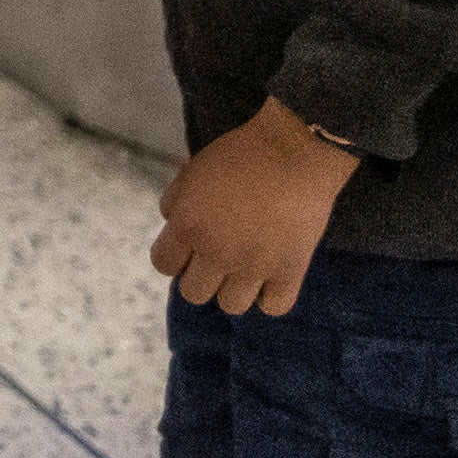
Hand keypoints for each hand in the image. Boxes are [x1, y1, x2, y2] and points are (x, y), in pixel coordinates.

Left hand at [150, 100, 357, 314]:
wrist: (293, 151)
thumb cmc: (240, 153)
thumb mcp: (192, 170)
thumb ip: (175, 201)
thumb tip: (172, 224)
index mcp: (188, 226)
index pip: (163, 265)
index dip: (173, 256)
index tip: (187, 246)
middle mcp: (216, 253)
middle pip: (194, 294)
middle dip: (200, 275)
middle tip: (217, 256)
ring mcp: (254, 267)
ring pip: (231, 306)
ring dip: (234, 288)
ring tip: (245, 267)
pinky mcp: (290, 272)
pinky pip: (273, 306)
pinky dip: (270, 295)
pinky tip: (271, 275)